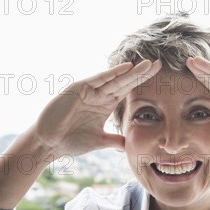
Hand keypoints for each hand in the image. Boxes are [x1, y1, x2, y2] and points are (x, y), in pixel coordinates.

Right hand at [31, 59, 161, 156]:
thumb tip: (129, 146)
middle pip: (125, 82)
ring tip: (147, 64)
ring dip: (131, 71)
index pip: (128, 90)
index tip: (159, 76)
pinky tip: (125, 68)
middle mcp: (99, 95)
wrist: (50, 143)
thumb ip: (115, 140)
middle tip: (159, 64)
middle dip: (141, 73)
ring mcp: (89, 91)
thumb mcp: (99, 141)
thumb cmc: (71, 141)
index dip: (142, 83)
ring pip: (114, 79)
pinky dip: (111, 74)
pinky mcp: (78, 89)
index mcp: (105, 104)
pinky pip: (97, 80)